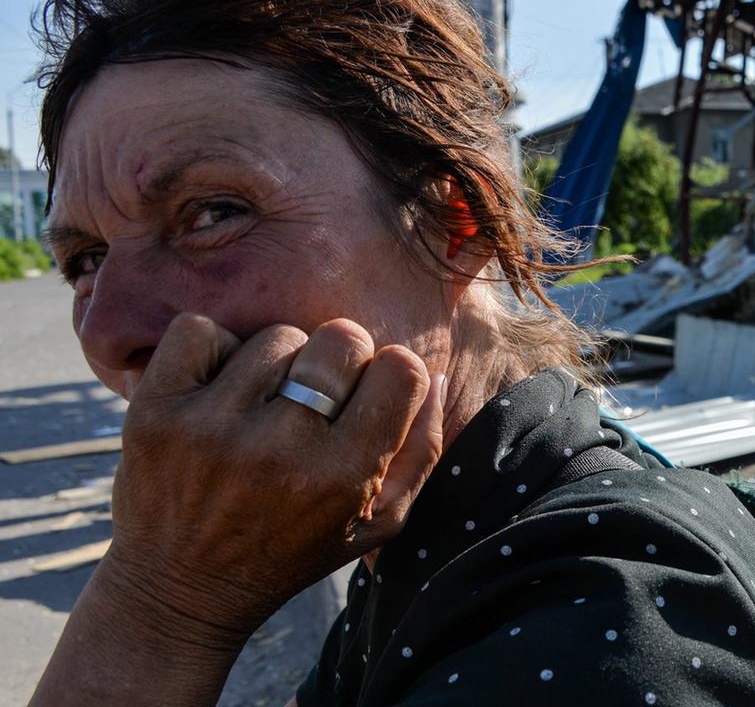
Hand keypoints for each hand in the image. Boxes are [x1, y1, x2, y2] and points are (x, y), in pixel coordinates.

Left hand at [102, 312, 444, 640]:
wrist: (178, 591)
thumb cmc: (293, 549)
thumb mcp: (379, 521)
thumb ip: (421, 450)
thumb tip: (433, 375)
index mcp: (343, 477)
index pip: (401, 370)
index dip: (392, 376)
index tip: (370, 397)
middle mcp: (279, 450)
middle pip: (342, 339)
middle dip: (340, 361)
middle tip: (318, 395)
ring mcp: (211, 428)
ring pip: (276, 336)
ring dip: (278, 363)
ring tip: (265, 403)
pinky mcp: (154, 412)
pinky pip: (200, 329)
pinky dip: (213, 348)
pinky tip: (218, 388)